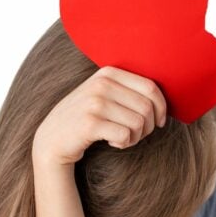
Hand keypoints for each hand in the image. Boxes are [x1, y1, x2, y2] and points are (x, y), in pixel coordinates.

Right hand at [32, 65, 167, 166]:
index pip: (151, 87)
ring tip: (123, 139)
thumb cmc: (86, 118)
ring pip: (138, 123)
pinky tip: (113, 143)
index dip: (162, 108)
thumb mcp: (104, 95)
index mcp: (109, 72)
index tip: (158, 122)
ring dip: (136, 137)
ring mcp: (94, 102)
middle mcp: (101, 83)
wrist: (51, 139)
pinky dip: (124, 144)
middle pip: (147, 107)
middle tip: (136, 135)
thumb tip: (164, 101)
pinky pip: (125, 136)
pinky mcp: (90, 123)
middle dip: (148, 127)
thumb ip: (127, 89)